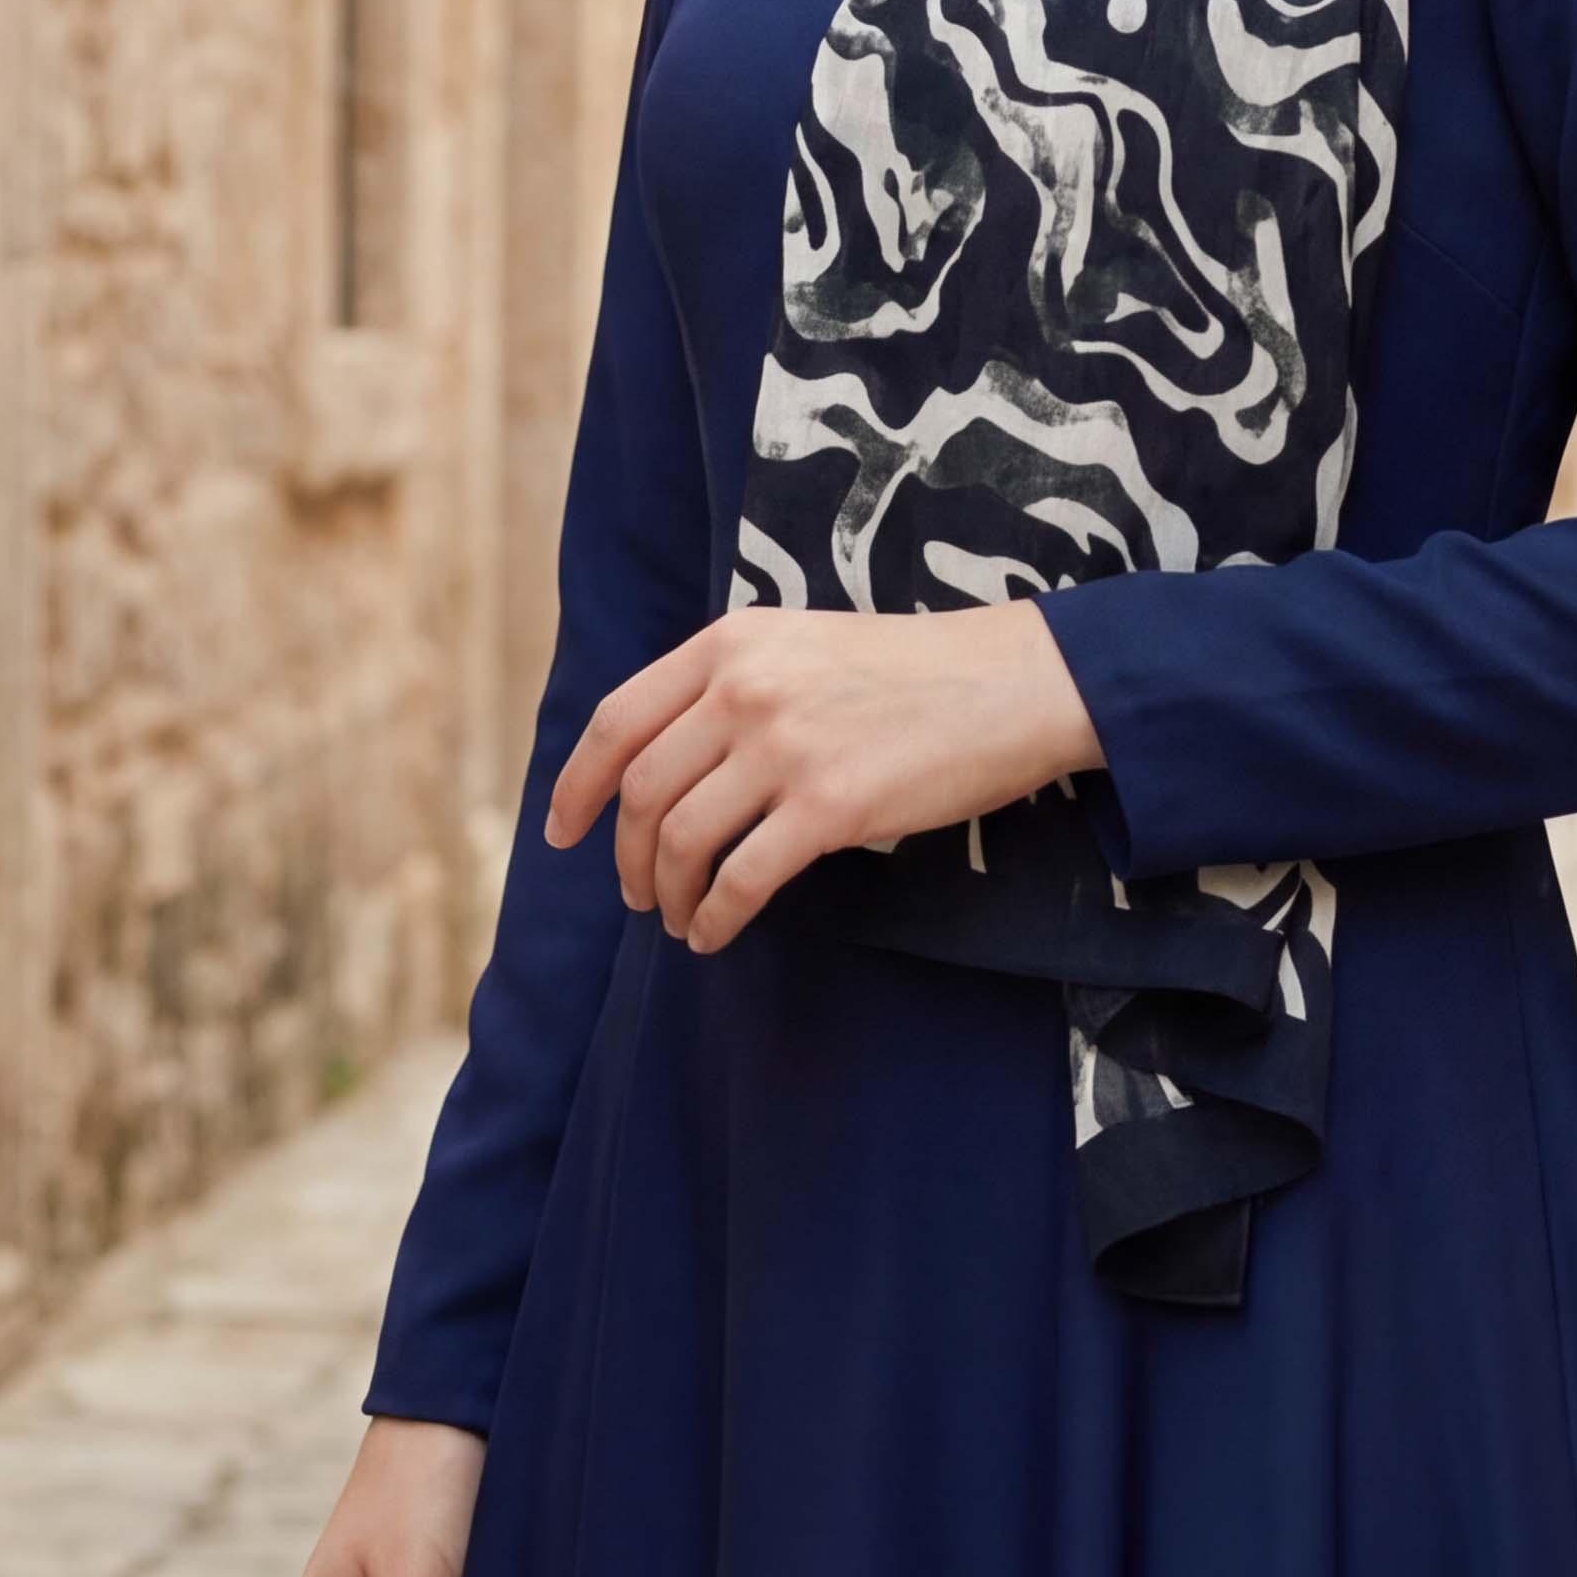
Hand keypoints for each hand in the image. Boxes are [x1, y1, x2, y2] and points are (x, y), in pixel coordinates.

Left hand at [548, 601, 1103, 952]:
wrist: (1013, 682)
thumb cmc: (915, 671)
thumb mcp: (804, 644)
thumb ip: (733, 685)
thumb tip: (669, 763)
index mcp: (731, 642)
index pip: (618, 718)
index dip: (577, 784)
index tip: (563, 830)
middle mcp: (744, 688)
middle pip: (641, 789)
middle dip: (626, 856)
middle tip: (637, 893)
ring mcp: (785, 747)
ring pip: (680, 839)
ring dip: (667, 893)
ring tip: (678, 918)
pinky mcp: (830, 806)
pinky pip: (740, 878)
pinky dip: (714, 917)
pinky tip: (716, 933)